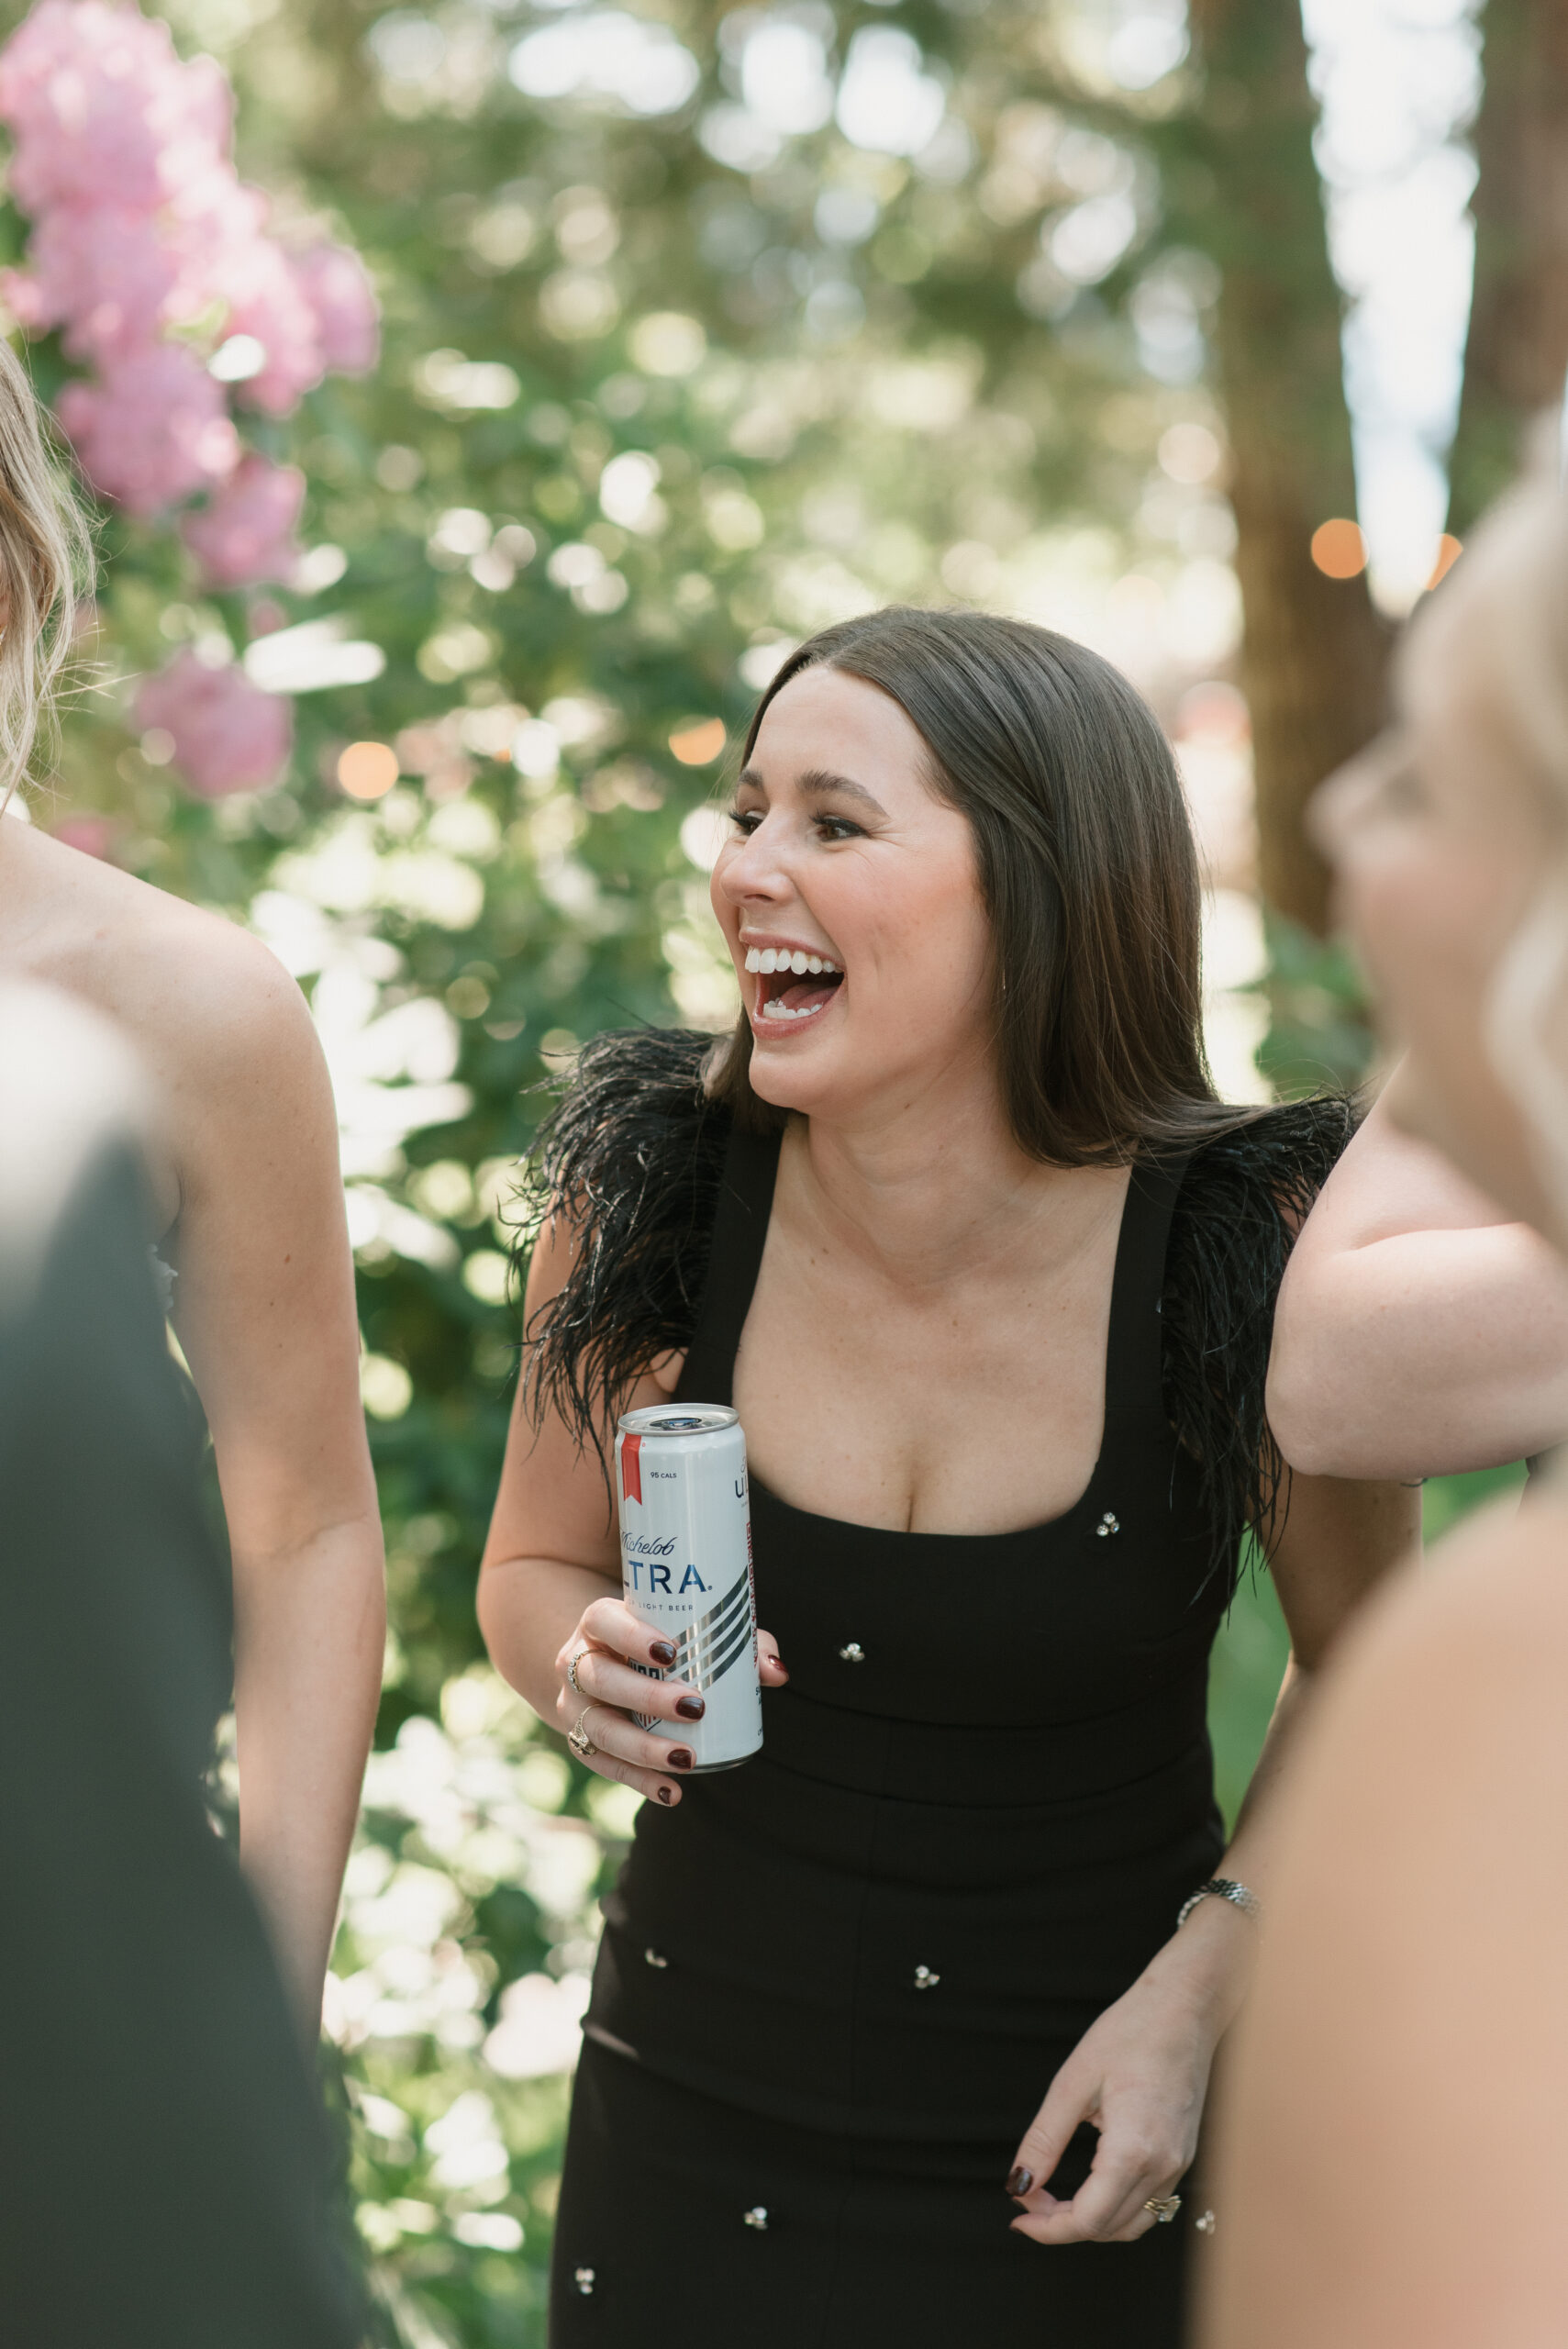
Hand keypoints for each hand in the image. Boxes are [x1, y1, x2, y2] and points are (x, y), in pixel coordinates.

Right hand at [555, 1594, 786, 1807]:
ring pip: (597, 1728)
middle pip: (600, 1678)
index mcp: (600, 1624)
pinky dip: (639, 1781)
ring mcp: (574, 1705)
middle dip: (646, 1696)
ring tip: (687, 1757)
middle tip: (694, 1707)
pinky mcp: (581, 1740)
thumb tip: (776, 1672)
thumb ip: (735, 1642)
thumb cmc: (657, 1639)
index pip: (604, 1621)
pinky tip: (672, 1792)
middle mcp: (578, 1663)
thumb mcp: (684, 1629)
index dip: (632, 1636)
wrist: (601, 1660)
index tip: (672, 1653)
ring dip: (642, 1747)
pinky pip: (604, 1765)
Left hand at [1006, 1916, 1239, 2244]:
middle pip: (1107, 2228)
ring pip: (1131, 2224)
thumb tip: (1018, 2185)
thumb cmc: (1130, 2032)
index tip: (1018, 2212)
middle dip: (1061, 2224)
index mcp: (1134, 2150)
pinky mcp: (1183, 2156)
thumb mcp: (1073, 2082)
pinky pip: (1149, 2205)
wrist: (1185, 2006)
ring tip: (1053, 2196)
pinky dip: (1115, 2208)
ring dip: (1090, 2222)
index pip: (1088, 2220)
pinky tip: (1089, 2186)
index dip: (1048, 2228)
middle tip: (1027, 2196)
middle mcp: (1163, 2168)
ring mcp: (1179, 2165)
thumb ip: (1043, 2140)